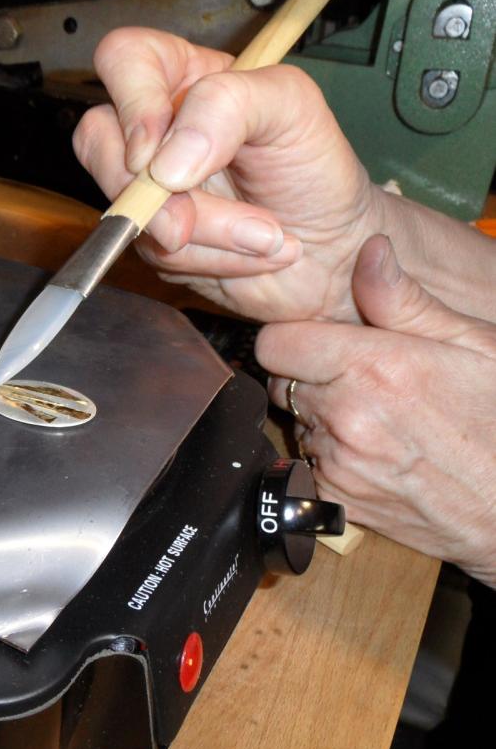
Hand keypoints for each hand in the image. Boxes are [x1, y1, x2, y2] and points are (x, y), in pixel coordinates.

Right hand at [73, 27, 383, 322]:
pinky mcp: (154, 238)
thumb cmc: (315, 169)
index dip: (131, 103)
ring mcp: (150, 187)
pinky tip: (250, 253)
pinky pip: (152, 252)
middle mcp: (159, 130)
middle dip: (156, 194)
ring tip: (264, 236)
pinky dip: (209, 259)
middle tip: (199, 217)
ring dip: (203, 234)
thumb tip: (167, 160)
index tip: (158, 153)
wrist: (332, 250)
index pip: (124, 59)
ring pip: (127, 208)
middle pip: (99, 142)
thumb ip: (230, 104)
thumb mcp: (292, 107)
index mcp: (186, 78)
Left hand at [258, 235, 495, 585]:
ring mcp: (337, 463)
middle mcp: (344, 416)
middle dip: (310, 376)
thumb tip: (370, 250)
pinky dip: (332, 456)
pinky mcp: (337, 498)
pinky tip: (377, 453)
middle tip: (363, 380)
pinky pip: (310, 463)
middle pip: (282, 382)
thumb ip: (405, 301)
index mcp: (371, 368)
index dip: (293, 338)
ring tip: (378, 419)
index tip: (320, 341)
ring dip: (322, 418)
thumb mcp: (472, 345)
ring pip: (298, 423)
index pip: (275, 343)